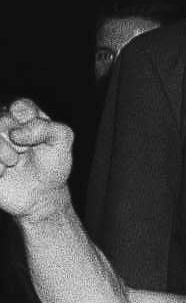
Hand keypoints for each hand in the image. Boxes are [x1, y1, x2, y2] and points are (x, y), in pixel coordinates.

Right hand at [0, 99, 77, 219]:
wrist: (40, 195)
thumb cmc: (51, 165)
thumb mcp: (62, 142)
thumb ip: (50, 128)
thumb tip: (17, 133)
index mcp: (22, 116)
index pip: (20, 107)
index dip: (28, 122)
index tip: (36, 136)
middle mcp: (2, 125)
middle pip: (2, 120)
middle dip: (19, 140)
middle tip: (25, 151)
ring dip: (5, 153)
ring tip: (14, 162)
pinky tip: (3, 171)